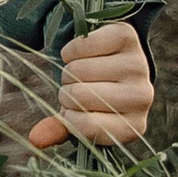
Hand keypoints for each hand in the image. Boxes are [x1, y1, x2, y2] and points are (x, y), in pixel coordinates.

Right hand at [31, 19, 155, 150]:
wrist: (116, 62)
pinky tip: (83, 53)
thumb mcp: (80, 116)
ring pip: (80, 69)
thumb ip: (60, 129)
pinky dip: (72, 48)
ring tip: (80, 71)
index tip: (73, 110)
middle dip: (67, 91)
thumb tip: (35, 139)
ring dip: (69, 69)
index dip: (68, 116)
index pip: (86, 126)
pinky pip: (84, 44)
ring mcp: (138, 65)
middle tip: (75, 87)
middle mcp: (142, 97)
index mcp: (133, 126)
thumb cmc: (97, 97)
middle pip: (81, 95)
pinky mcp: (127, 37)